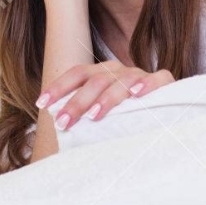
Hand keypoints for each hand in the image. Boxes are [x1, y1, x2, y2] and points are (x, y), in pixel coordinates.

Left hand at [35, 60, 174, 130]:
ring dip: (106, 98)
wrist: (163, 114)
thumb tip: (57, 133)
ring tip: (94, 116)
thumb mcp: (102, 118)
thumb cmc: (125, 120)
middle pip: (95, 79)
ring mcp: (140, 75)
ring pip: (121, 80)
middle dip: (77, 101)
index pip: (77, 74)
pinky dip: (147, 85)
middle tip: (63, 122)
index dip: (59, 87)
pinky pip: (158, 78)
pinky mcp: (164, 82)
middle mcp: (118, 71)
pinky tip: (136, 94)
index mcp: (101, 74)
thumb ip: (85, 120)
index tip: (41, 103)